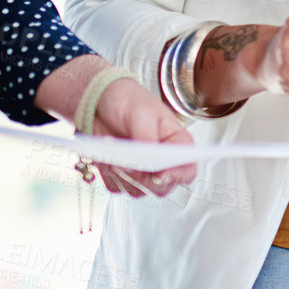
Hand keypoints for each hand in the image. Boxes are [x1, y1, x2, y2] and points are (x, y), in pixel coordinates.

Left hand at [89, 72, 197, 196]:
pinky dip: (107, 170)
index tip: (160, 173)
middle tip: (127, 159)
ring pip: (136, 189)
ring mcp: (142, 171)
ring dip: (120, 171)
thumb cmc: (129, 100)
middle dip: (141, 176)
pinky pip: (115, 185)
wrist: (101, 100)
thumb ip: (147, 138)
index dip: (177, 176)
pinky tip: (104, 152)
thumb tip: (146, 162)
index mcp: (177, 143)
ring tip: (111, 145)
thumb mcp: (143, 112)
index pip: (187, 170)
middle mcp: (162, 161)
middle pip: (161, 186)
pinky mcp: (122, 175)